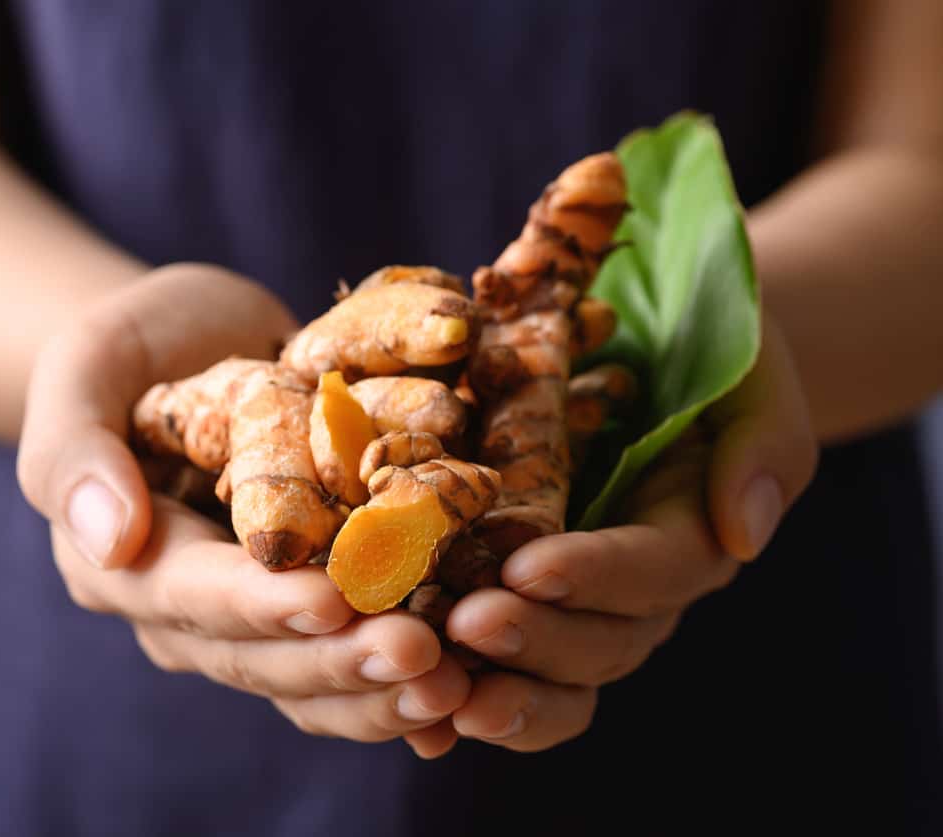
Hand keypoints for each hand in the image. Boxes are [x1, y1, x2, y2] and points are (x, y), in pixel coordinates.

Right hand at [17, 263, 468, 743]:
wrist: (191, 344)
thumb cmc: (132, 344)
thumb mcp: (85, 368)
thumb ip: (76, 451)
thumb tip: (111, 543)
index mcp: (125, 563)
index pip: (194, 596)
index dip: (263, 604)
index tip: (334, 600)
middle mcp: (187, 611)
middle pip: (263, 655)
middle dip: (343, 659)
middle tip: (424, 656)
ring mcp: (253, 616)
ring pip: (314, 675)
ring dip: (384, 687)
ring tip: (457, 683)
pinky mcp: (310, 601)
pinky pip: (353, 654)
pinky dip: (404, 678)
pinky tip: (468, 685)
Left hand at [404, 316, 818, 757]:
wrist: (656, 351)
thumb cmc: (712, 350)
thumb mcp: (752, 376)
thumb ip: (763, 446)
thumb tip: (743, 534)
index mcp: (692, 536)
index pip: (653, 570)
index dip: (594, 575)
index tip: (529, 569)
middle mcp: (638, 590)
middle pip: (600, 640)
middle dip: (534, 638)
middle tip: (465, 624)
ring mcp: (582, 606)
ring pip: (554, 674)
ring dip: (498, 686)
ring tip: (439, 687)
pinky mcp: (528, 605)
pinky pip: (507, 672)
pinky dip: (466, 699)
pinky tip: (421, 720)